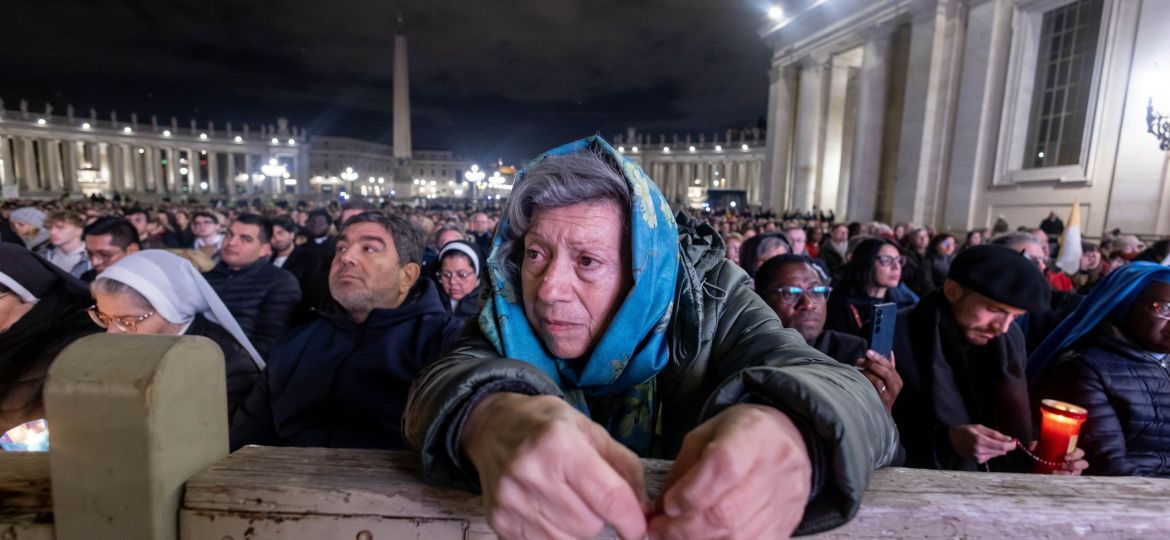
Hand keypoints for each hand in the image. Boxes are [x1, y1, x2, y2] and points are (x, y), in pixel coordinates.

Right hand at [461, 393, 647, 539]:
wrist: (492, 427)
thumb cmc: (548, 427)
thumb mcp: (592, 432)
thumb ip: (624, 470)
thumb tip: (644, 512)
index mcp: (560, 443)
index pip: (608, 497)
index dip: (631, 520)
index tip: (638, 529)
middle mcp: (531, 472)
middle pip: (589, 524)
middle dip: (598, 515)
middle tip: (585, 494)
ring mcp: (511, 500)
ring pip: (568, 539)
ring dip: (576, 526)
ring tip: (564, 499)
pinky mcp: (500, 521)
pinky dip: (554, 533)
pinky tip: (547, 509)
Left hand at [649, 404, 810, 538]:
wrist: (784, 440)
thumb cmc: (739, 435)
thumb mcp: (704, 436)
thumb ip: (683, 470)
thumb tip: (661, 509)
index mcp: (754, 434)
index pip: (725, 467)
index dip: (692, 492)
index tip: (668, 504)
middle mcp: (778, 467)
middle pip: (728, 511)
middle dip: (685, 527)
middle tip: (658, 529)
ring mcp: (787, 500)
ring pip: (737, 536)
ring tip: (674, 535)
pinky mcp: (788, 524)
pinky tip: (703, 538)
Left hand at [855, 351, 900, 411]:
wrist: (880, 412)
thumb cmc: (882, 392)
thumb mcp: (887, 379)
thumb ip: (888, 366)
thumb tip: (889, 352)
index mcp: (897, 379)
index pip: (889, 366)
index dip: (879, 358)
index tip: (868, 352)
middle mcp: (895, 387)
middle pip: (886, 373)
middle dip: (872, 365)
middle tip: (860, 361)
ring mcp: (888, 396)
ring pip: (878, 381)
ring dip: (866, 373)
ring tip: (857, 370)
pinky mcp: (881, 402)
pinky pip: (872, 390)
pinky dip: (864, 382)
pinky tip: (858, 378)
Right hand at [948, 424, 1016, 463]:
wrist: (951, 440)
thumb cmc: (965, 431)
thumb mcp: (980, 428)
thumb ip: (995, 434)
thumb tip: (1010, 439)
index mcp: (980, 441)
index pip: (1002, 446)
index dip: (1011, 445)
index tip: (1015, 441)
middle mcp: (980, 451)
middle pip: (1001, 451)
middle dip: (1004, 445)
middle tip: (1002, 438)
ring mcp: (978, 458)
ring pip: (997, 454)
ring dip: (996, 448)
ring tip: (987, 442)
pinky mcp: (978, 461)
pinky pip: (990, 457)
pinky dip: (990, 452)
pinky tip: (982, 447)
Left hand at [1025, 441, 1088, 474]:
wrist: (1034, 469)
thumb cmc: (1041, 457)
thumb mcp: (1037, 449)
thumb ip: (1035, 445)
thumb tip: (1032, 446)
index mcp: (1070, 453)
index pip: (1080, 453)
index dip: (1076, 454)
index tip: (1065, 456)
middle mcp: (1073, 463)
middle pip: (1083, 463)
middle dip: (1075, 464)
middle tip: (1063, 464)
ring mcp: (1072, 472)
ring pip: (1078, 473)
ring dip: (1068, 473)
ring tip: (1056, 472)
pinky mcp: (1067, 480)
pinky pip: (1070, 480)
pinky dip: (1062, 478)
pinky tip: (1053, 476)